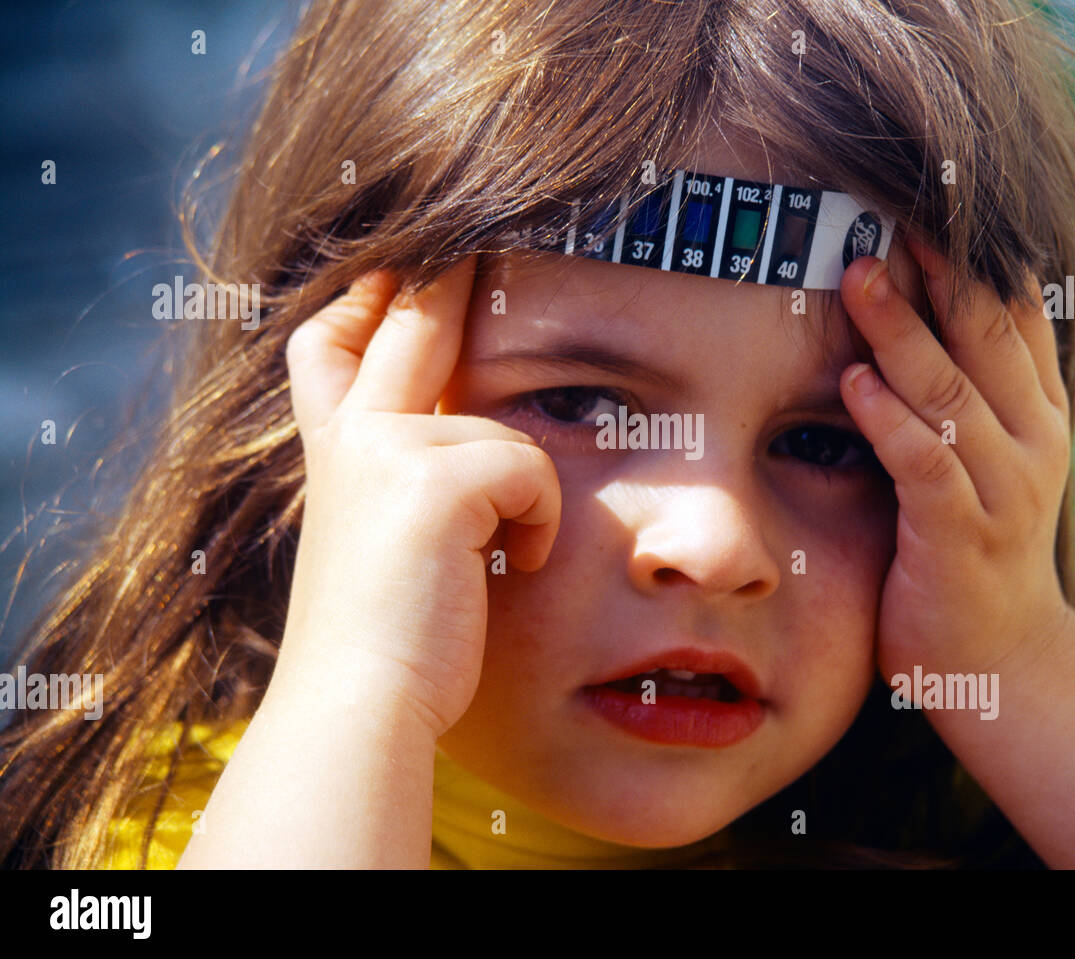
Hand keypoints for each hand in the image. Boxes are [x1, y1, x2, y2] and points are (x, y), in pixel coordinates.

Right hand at [278, 257, 561, 737]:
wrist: (358, 706)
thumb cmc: (387, 645)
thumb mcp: (382, 548)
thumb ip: (407, 487)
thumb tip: (467, 448)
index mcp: (336, 453)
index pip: (335, 345)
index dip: (365, 299)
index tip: (394, 266)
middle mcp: (351, 435)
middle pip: (407, 318)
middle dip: (444, 270)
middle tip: (476, 232)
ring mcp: (386, 447)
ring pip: (502, 426)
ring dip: (523, 494)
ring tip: (501, 561)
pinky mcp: (432, 478)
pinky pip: (530, 472)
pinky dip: (538, 524)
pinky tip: (513, 568)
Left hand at [838, 238, 1073, 679]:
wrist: (999, 656)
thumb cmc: (969, 543)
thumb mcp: (980, 457)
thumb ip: (955, 391)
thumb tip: (894, 308)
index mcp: (1037, 409)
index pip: (1014, 312)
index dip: (972, 253)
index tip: (921, 197)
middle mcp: (1033, 437)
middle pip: (985, 334)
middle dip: (935, 271)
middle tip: (881, 215)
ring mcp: (1004, 487)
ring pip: (953, 390)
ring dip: (901, 329)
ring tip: (855, 275)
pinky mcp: (962, 533)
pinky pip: (926, 462)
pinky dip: (890, 419)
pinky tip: (853, 383)